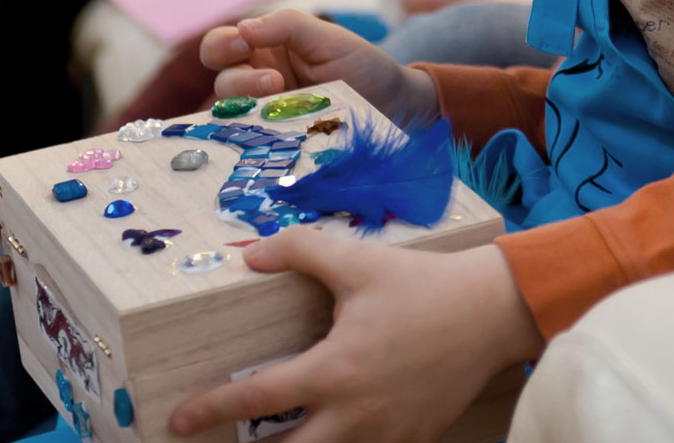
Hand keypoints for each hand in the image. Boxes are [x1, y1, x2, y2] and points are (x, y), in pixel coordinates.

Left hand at [169, 239, 539, 440]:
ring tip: (286, 435)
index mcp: (335, 369)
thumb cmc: (424, 284)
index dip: (212, 410)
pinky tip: (335, 432)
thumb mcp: (358, 259)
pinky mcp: (412, 439)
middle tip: (229, 442)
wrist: (494, 311)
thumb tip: (252, 254)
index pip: (258, 399)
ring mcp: (385, 433)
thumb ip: (300, 250)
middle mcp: (355, 412)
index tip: (180, 419)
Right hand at [198, 7, 438, 130]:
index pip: (222, 45)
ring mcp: (267, 115)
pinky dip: (254, 138)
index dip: (222, 45)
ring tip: (284, 101)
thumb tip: (244, 28)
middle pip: (221, 80)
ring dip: (250, 106)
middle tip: (272, 81)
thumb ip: (287, 25)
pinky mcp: (277, 143)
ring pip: (232, 113)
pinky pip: (252, 143)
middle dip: (237, 79)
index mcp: (265, 50)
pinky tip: (271, 133)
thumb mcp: (328, 38)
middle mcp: (258, 82)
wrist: (395, 104)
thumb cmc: (362, 65)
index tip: (243, 44)